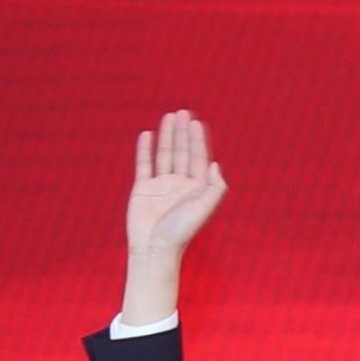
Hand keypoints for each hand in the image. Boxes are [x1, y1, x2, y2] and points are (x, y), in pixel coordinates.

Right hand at [116, 109, 226, 326]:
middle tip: (182, 113)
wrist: (154, 248)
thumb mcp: (204, 208)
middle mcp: (180, 185)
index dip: (197, 140)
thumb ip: (215, 187)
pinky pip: (145, 165)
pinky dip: (145, 150)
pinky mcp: (143, 189)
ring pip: (165, 155)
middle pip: (182, 152)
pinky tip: (147, 135)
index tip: (195, 122)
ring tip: (169, 117)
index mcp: (196, 189)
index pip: (198, 158)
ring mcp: (161, 186)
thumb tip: (216, 164)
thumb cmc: (182, 231)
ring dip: (167, 136)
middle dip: (183, 133)